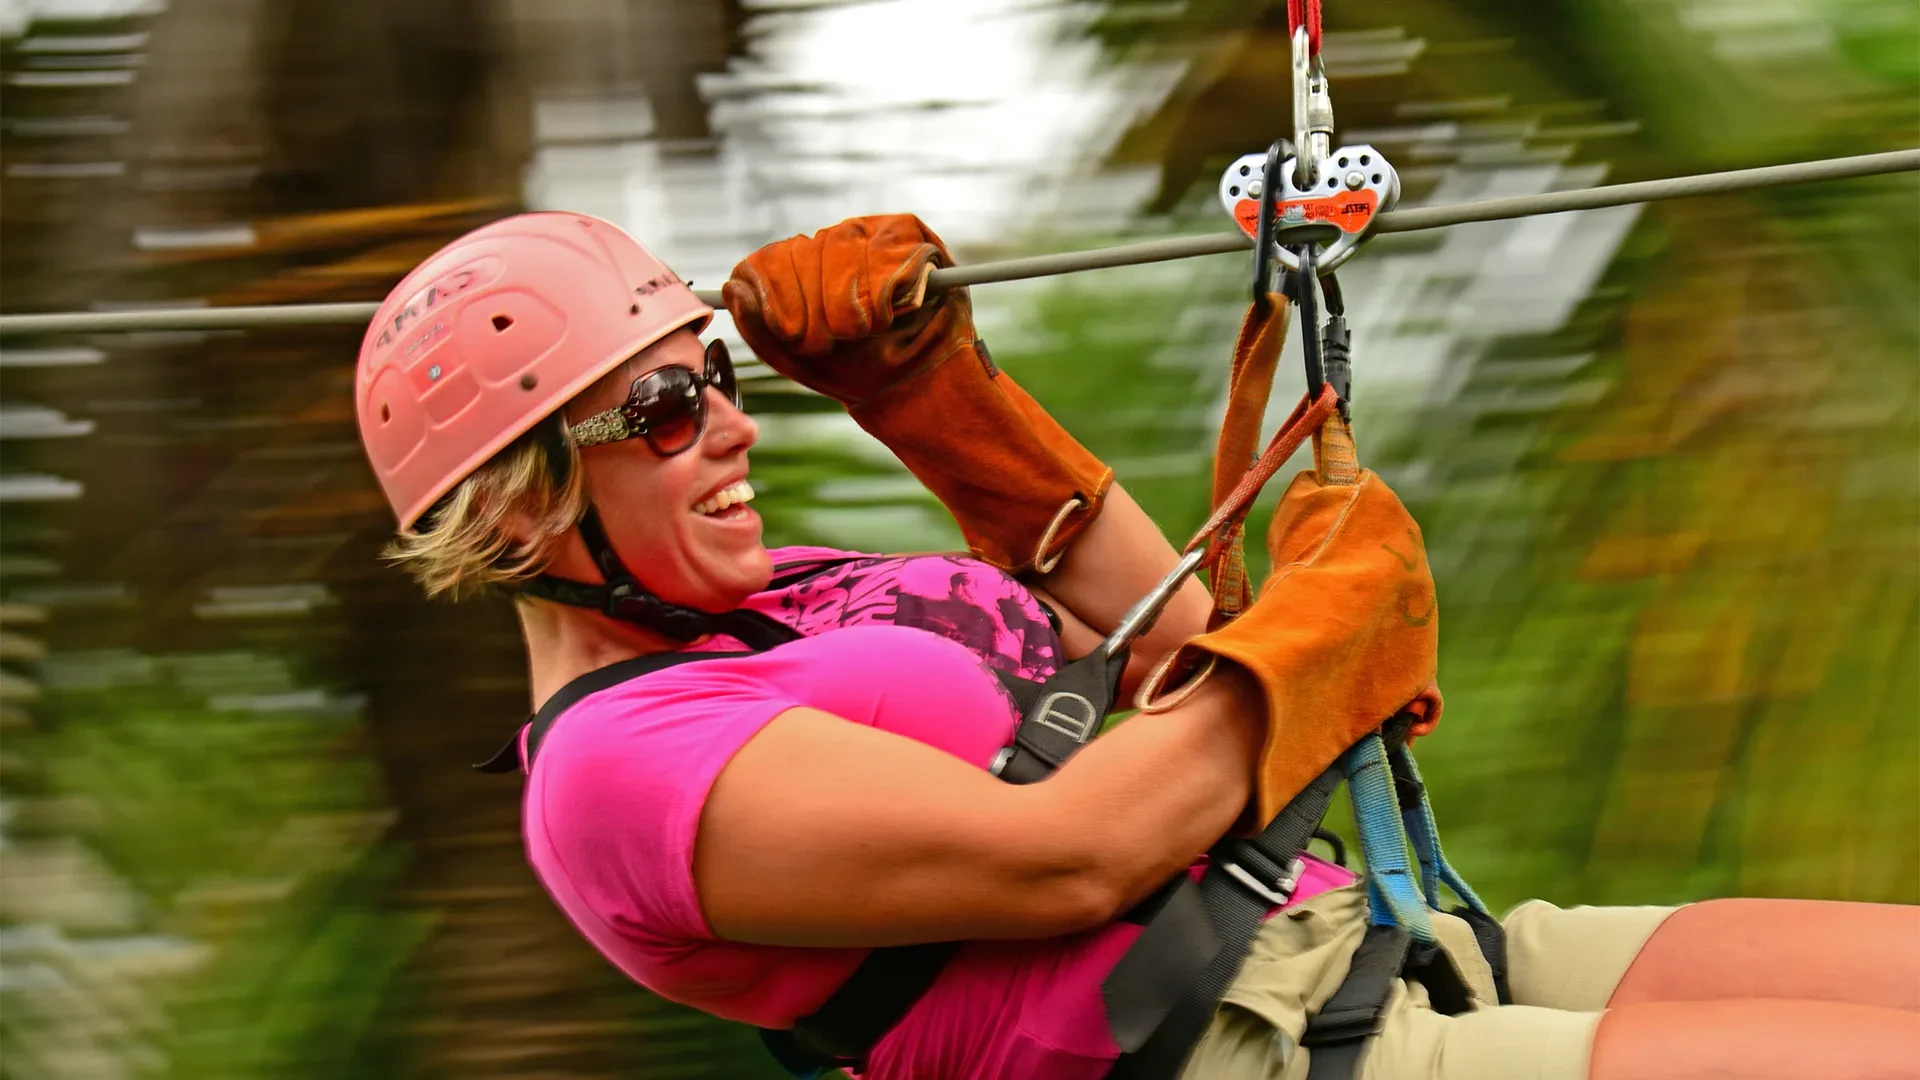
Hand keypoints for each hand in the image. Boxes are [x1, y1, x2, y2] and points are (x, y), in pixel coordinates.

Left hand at [722, 215, 973, 404]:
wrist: (908, 388)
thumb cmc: (850, 371)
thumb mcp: (791, 357)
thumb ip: (756, 326)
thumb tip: (732, 288)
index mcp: (802, 263)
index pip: (774, 260)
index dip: (781, 301)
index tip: (796, 337)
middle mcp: (835, 241)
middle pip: (808, 255)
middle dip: (817, 312)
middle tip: (832, 341)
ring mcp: (872, 232)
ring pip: (845, 251)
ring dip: (852, 307)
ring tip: (866, 331)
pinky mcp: (912, 234)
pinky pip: (887, 254)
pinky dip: (885, 296)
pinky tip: (891, 316)